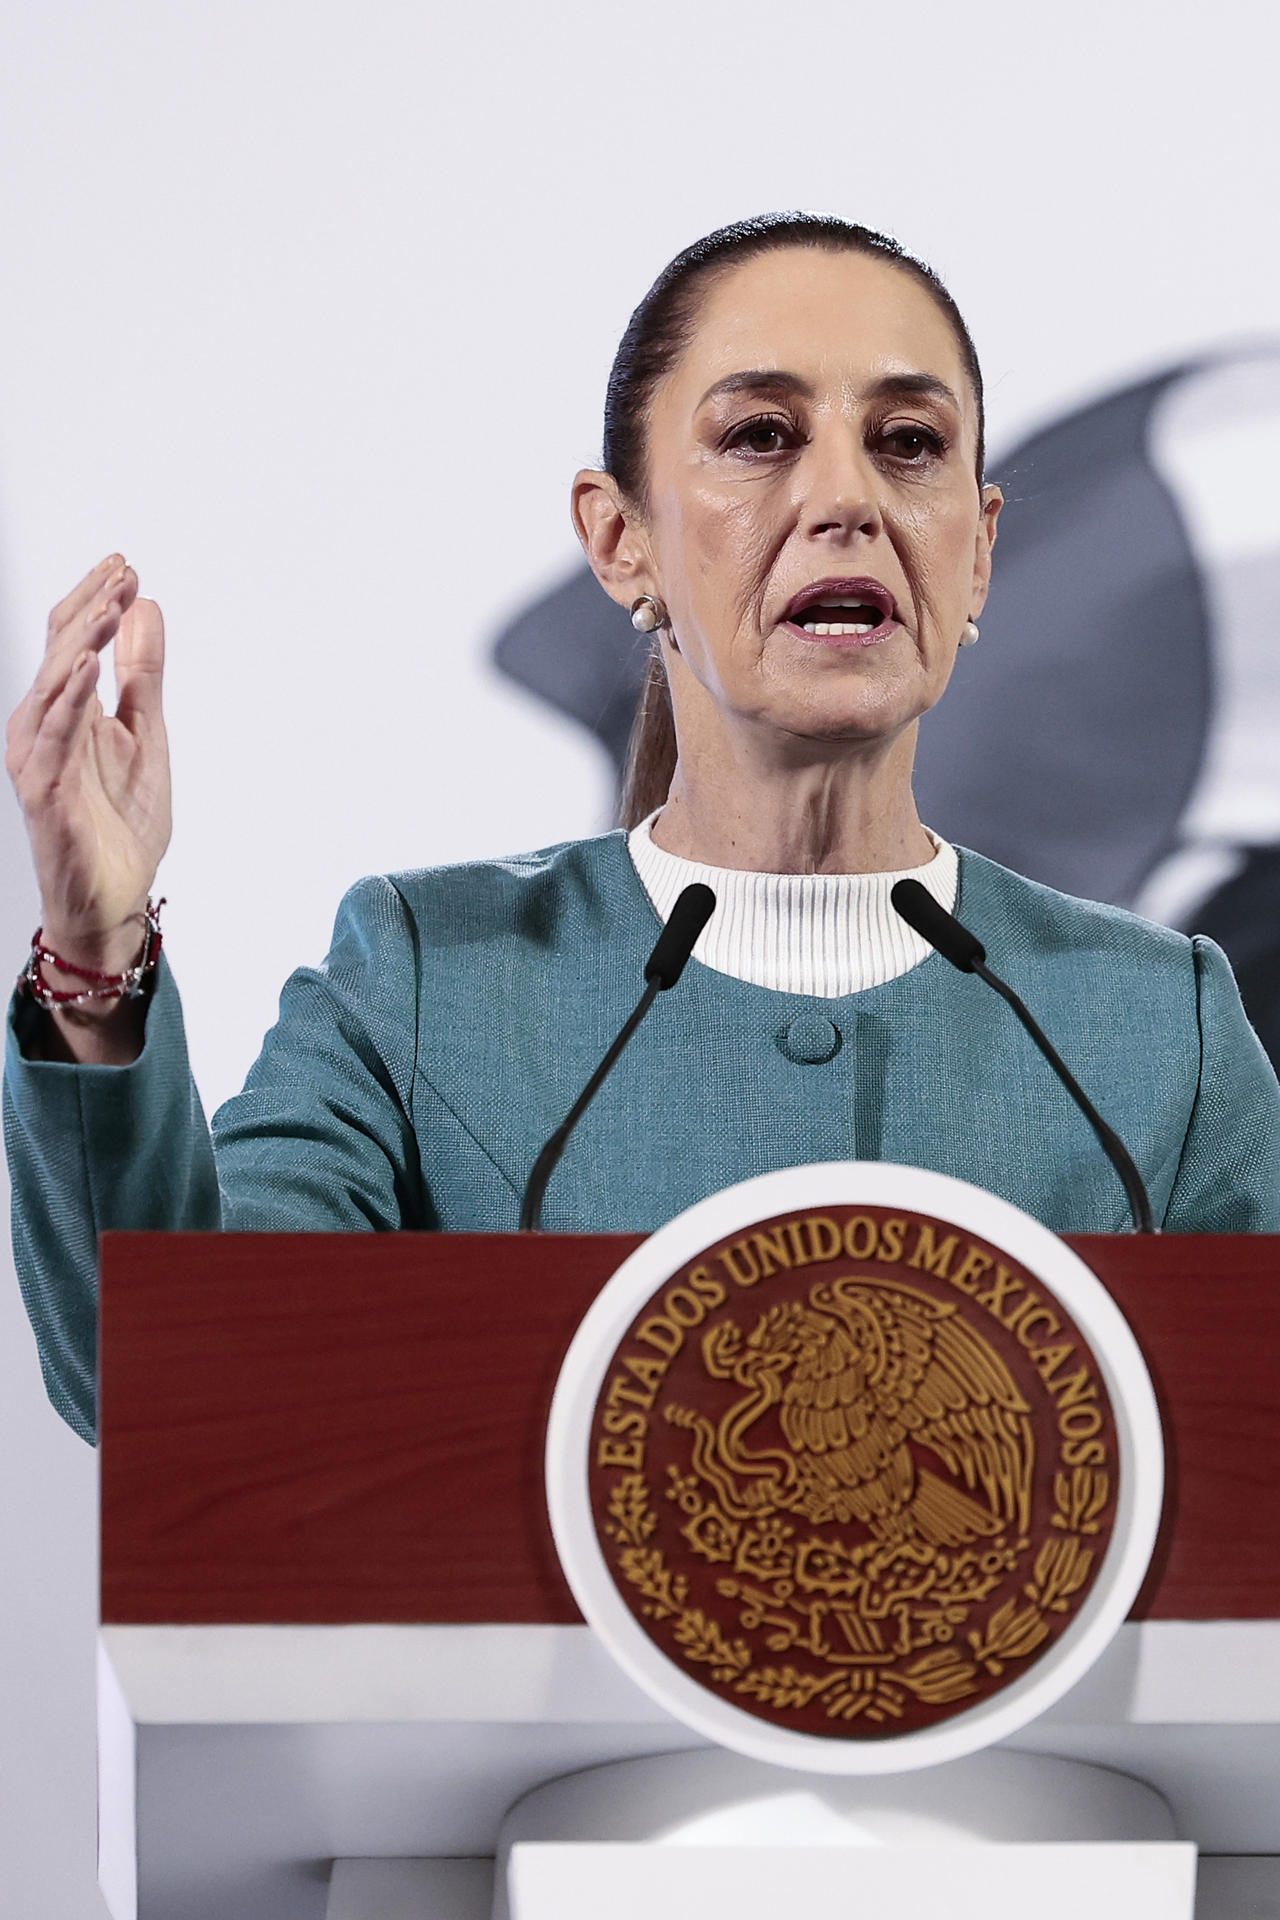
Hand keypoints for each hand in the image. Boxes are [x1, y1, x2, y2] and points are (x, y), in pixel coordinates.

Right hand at [6, 555, 171, 976]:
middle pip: (57, 650)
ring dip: (79, 640)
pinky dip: (68, 697)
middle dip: (89, 606)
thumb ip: (142, 675)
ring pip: (51, 685)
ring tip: (108, 603)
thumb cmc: (121, 823)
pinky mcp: (44, 790)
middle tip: (121, 571)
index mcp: (68, 711)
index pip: (71, 639)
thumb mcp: (146, 734)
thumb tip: (146, 609)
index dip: (96, 599)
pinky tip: (85, 665)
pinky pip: (53, 735)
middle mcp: (45, 727)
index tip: (127, 565)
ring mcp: (40, 757)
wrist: (115, 896)